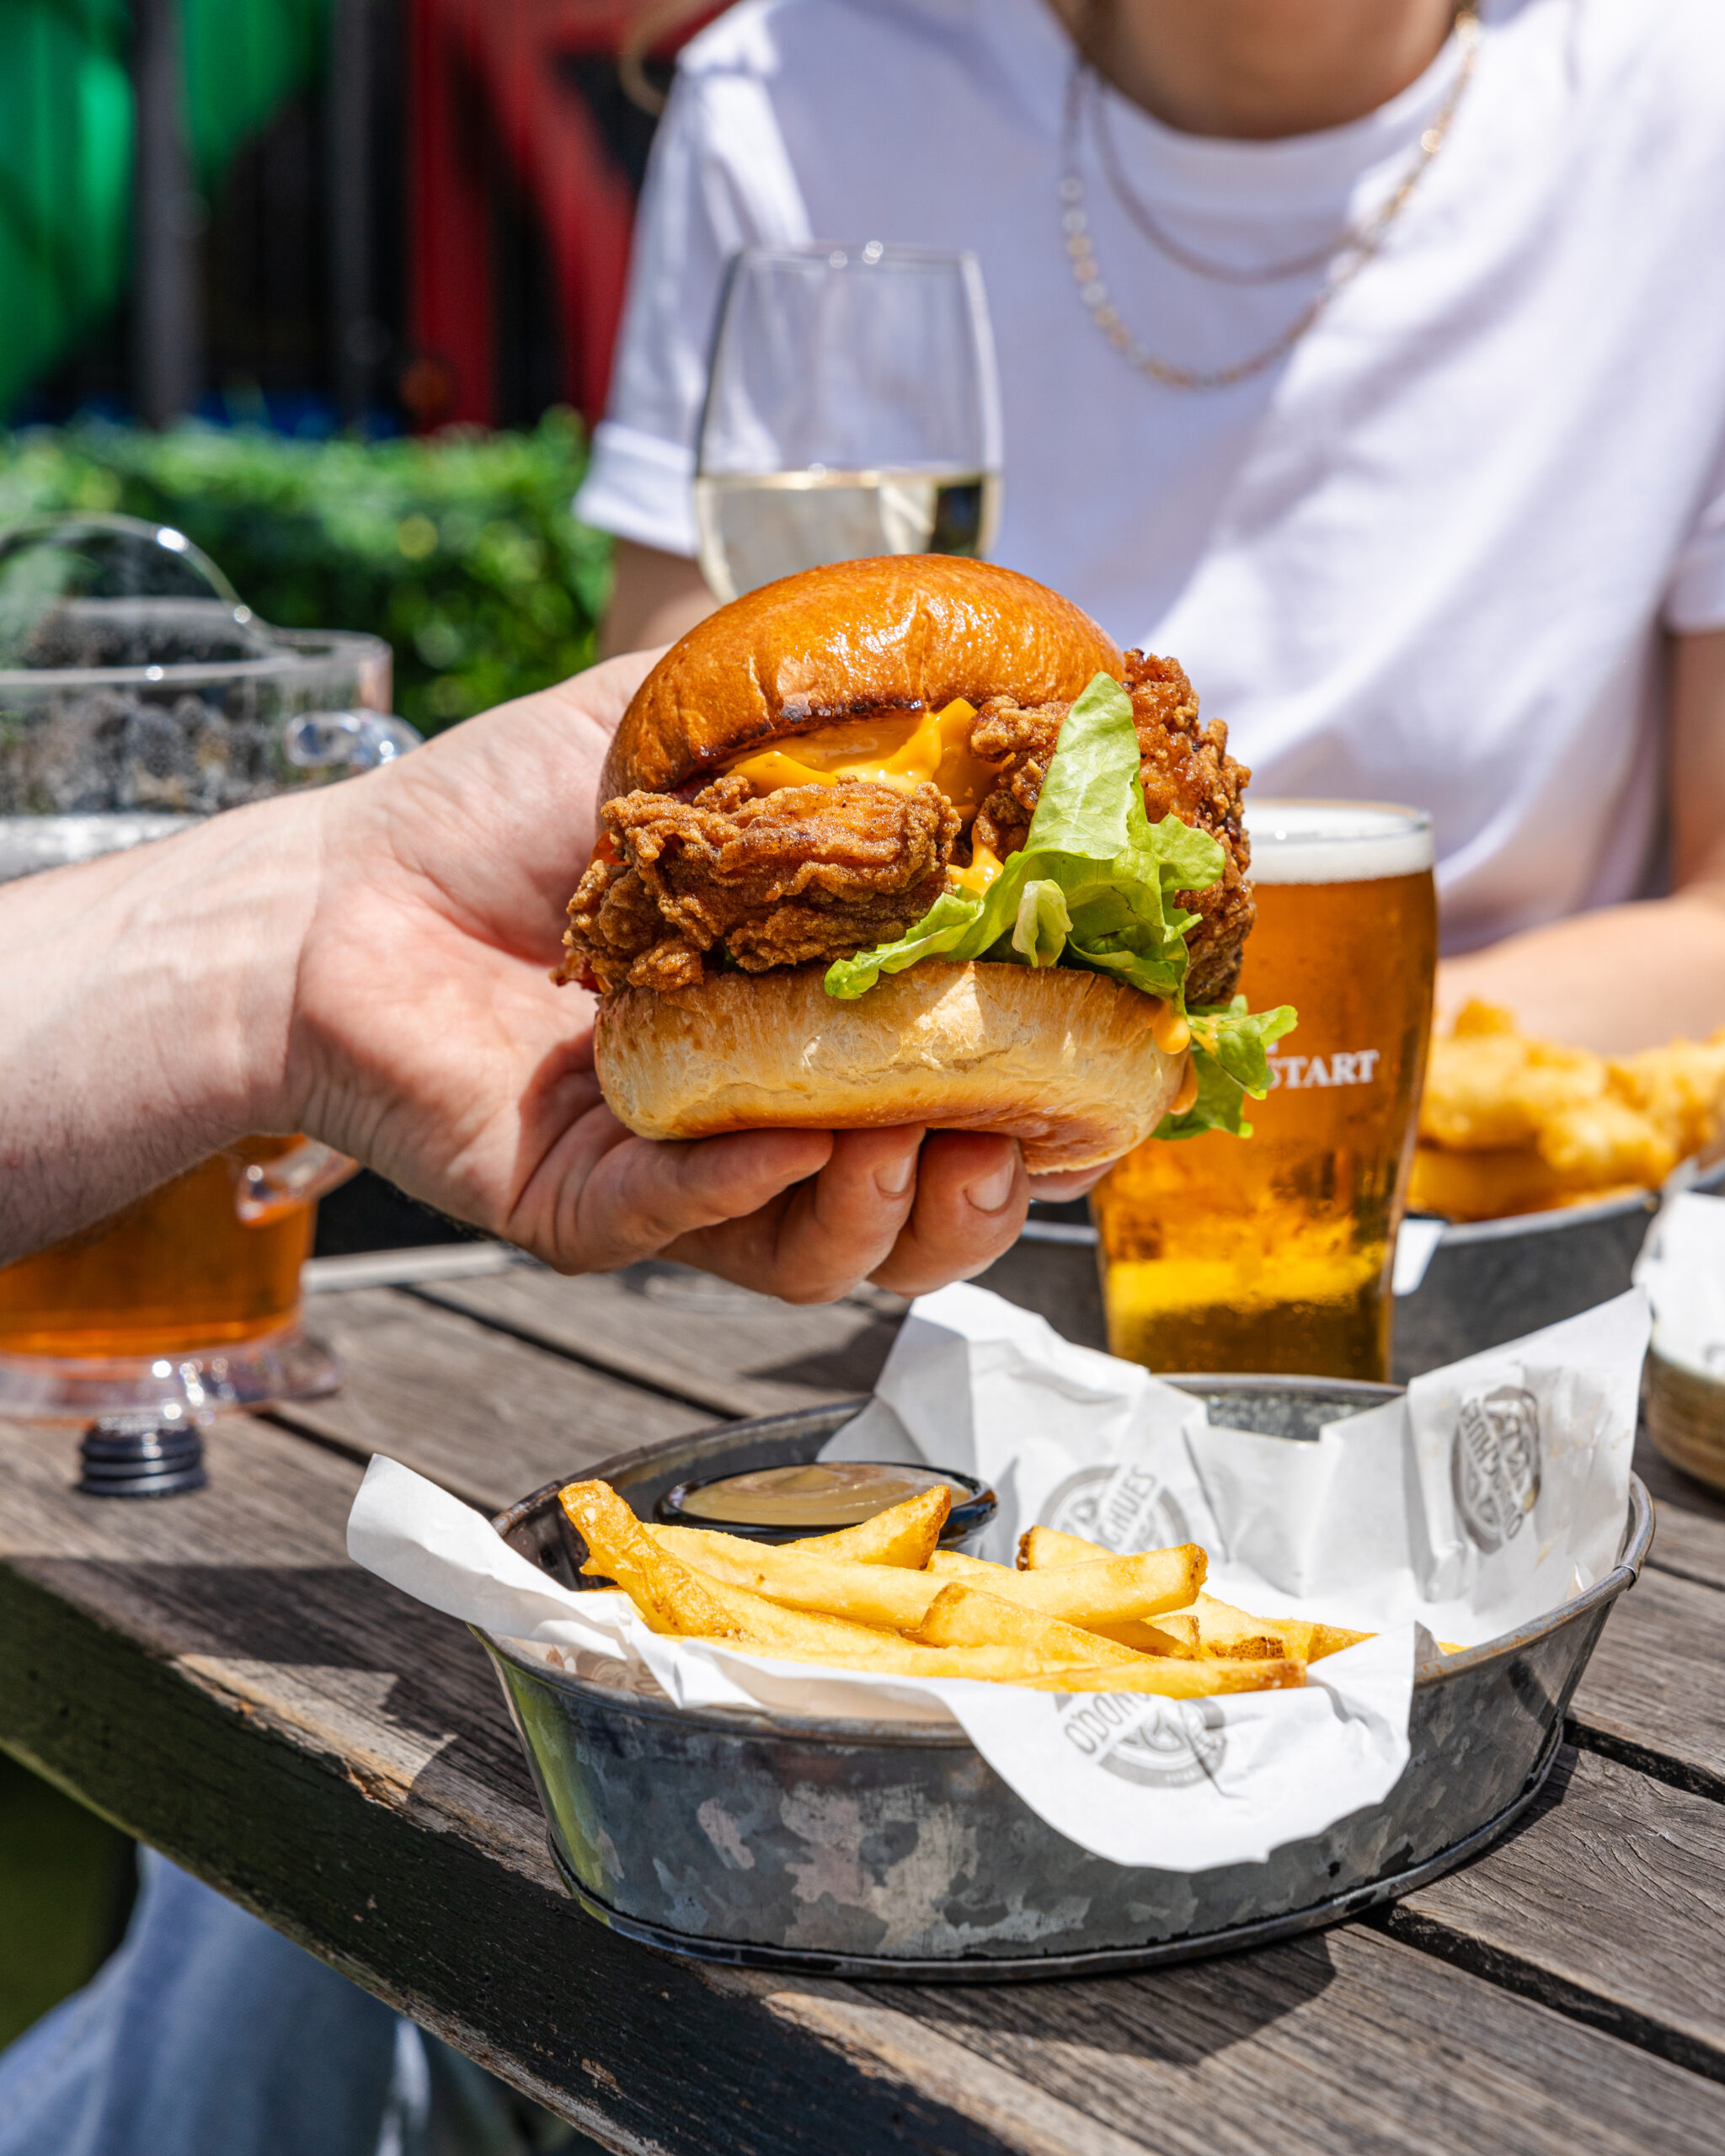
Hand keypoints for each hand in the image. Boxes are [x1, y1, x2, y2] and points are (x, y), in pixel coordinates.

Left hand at [283, 656, 1061, 1299]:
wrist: (345, 885)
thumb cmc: (508, 810)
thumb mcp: (686, 729)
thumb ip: (831, 715)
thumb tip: (996, 662)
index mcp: (822, 1022)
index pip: (972, 1092)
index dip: (1050, 1101)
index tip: (1096, 1062)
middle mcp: (774, 1115)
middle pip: (922, 1211)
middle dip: (985, 1195)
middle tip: (1002, 1136)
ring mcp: (690, 1177)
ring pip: (826, 1255)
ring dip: (884, 1212)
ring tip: (902, 1139)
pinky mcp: (596, 1212)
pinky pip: (692, 1229)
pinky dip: (742, 1193)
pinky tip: (776, 1137)